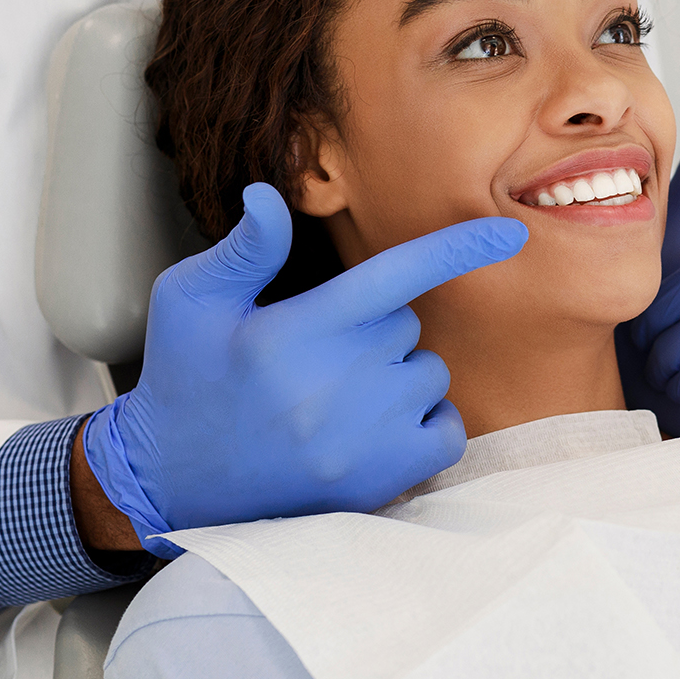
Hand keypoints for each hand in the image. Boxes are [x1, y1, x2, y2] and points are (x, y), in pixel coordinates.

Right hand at [79, 183, 526, 555]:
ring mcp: (363, 440)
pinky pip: (446, 429)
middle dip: (375, 327)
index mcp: (293, 332)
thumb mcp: (190, 300)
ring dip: (399, 374)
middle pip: (407, 324)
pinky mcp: (380, 482)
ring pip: (429, 373)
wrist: (169, 483)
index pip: (395, 275)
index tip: (510, 232)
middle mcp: (335, 387)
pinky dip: (425, 420)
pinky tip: (373, 426)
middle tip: (315, 355)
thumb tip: (270, 195)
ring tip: (333, 396)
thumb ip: (244, 249)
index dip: (456, 248)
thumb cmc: (184, 379)